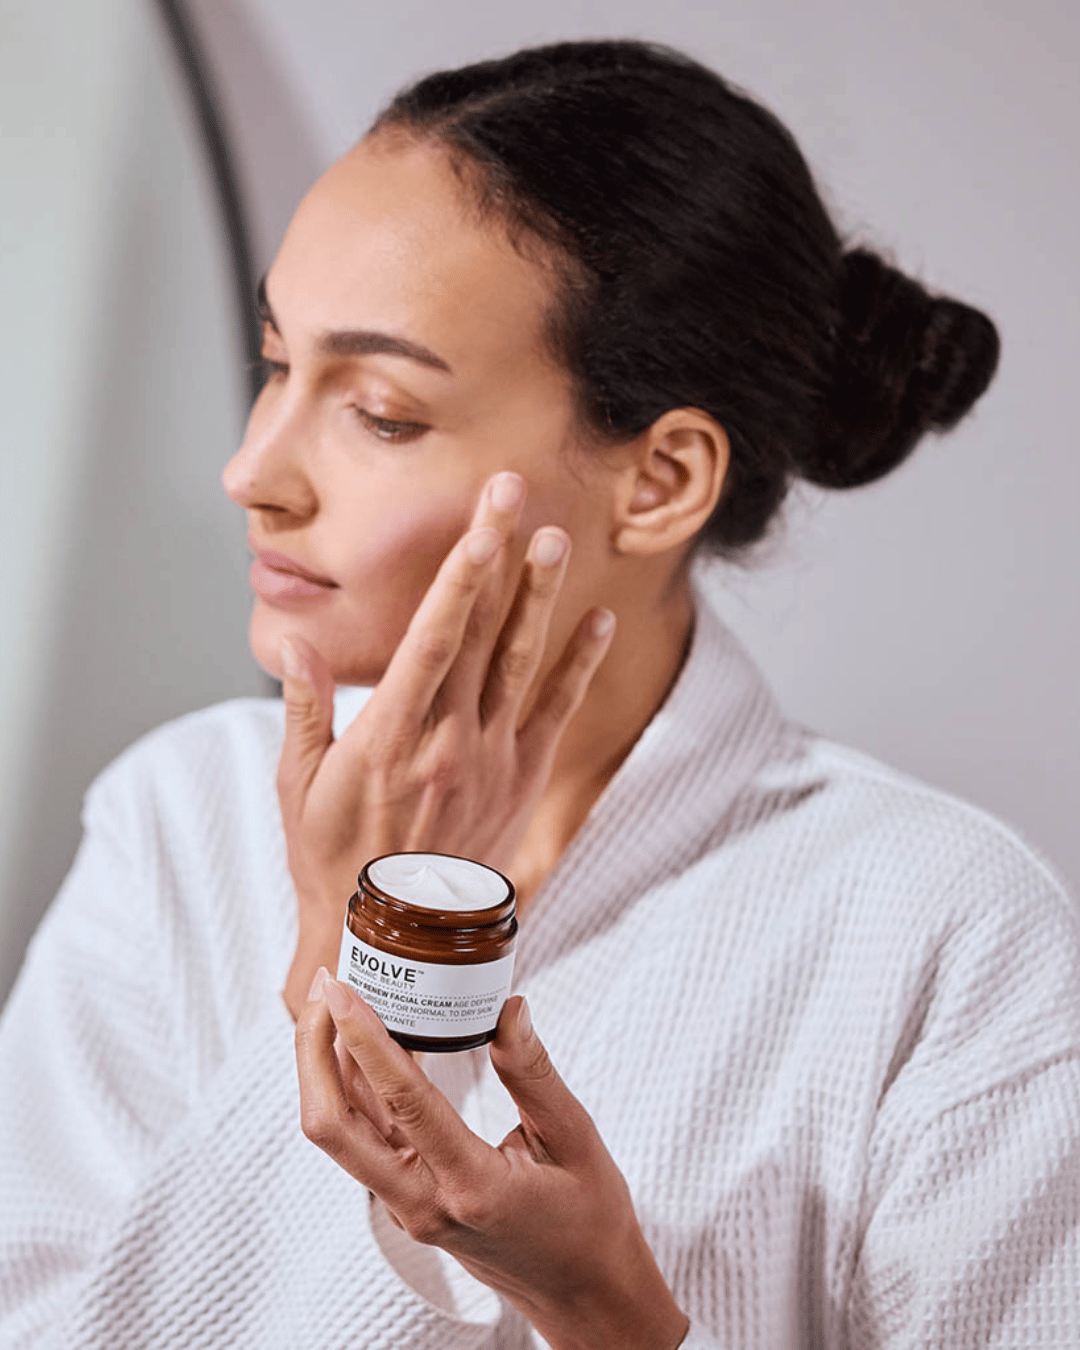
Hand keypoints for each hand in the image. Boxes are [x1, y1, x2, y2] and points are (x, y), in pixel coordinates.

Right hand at [276, 472, 615, 1017]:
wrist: (395, 939)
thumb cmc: (335, 859)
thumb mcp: (299, 789)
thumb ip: (305, 712)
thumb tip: (296, 645)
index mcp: (390, 736)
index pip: (431, 640)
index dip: (459, 579)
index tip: (478, 527)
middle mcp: (449, 740)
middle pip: (479, 631)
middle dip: (498, 556)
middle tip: (513, 493)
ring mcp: (493, 760)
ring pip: (522, 662)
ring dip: (540, 596)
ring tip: (555, 539)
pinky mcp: (522, 780)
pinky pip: (557, 712)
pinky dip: (579, 666)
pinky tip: (598, 621)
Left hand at [295, 973, 689, 1349]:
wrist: (583, 1291)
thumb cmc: (588, 1219)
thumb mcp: (574, 1138)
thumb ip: (533, 1071)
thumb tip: (508, 1007)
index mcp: (471, 1186)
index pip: (402, 1101)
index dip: (365, 1038)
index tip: (343, 989)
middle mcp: (424, 1203)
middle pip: (333, 1126)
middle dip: (314, 1050)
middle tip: (326, 986)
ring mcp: (409, 1207)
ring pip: (339, 1133)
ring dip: (324, 1066)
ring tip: (334, 1003)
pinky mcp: (408, 1202)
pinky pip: (363, 1140)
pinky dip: (351, 1088)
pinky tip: (362, 1046)